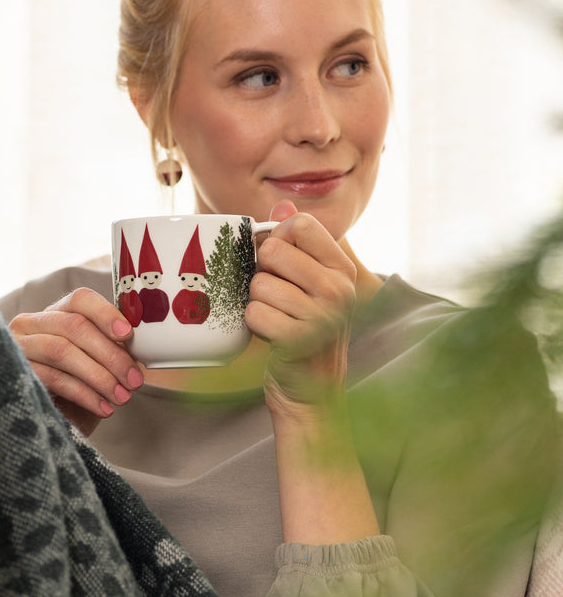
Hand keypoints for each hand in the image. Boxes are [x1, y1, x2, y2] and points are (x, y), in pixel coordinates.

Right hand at [8, 287, 144, 435]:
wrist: (54, 417)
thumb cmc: (80, 383)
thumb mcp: (99, 360)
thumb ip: (114, 345)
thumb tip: (143, 345)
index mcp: (57, 311)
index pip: (80, 299)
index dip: (105, 313)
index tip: (128, 334)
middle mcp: (32, 322)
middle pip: (74, 326)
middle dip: (110, 354)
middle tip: (134, 380)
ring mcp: (19, 346)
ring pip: (62, 351)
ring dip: (99, 376)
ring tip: (122, 397)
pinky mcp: (15, 372)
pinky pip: (52, 379)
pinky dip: (84, 394)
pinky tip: (104, 408)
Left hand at [246, 200, 356, 419]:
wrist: (310, 389)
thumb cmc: (303, 328)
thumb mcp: (306, 282)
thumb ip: (295, 242)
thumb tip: (282, 207)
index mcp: (341, 267)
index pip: (300, 224)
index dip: (278, 238)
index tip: (281, 262)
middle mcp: (339, 288)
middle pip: (273, 250)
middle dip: (263, 272)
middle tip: (277, 296)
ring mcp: (323, 315)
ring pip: (259, 283)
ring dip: (258, 302)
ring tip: (277, 317)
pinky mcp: (300, 340)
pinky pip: (255, 313)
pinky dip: (254, 324)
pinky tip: (272, 335)